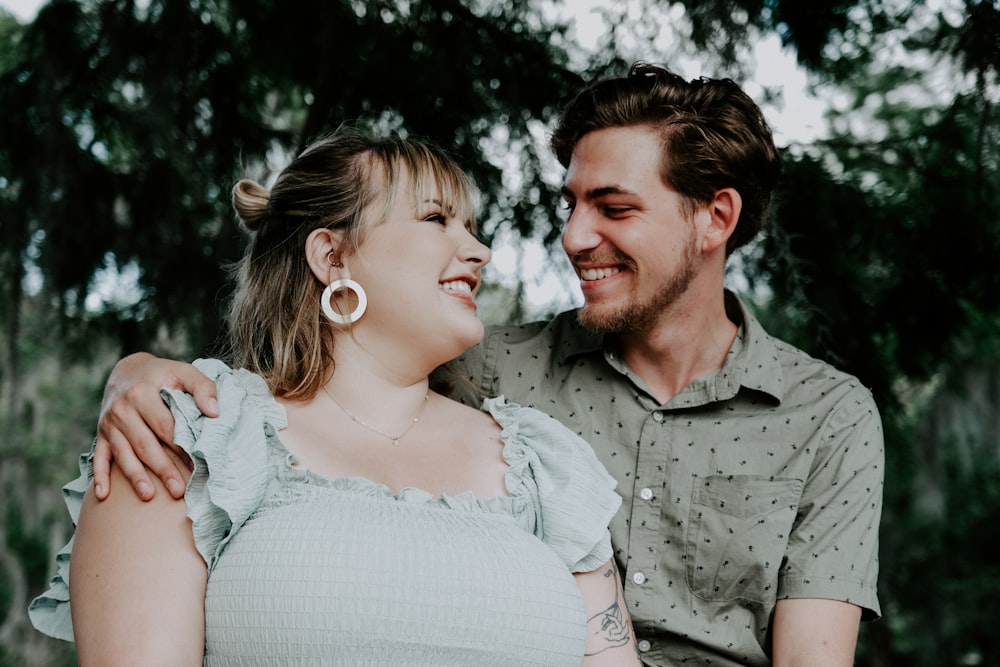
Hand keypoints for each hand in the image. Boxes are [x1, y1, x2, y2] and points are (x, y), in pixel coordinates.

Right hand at [94, 353, 218, 501]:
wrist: (128, 370)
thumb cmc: (162, 375)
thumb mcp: (184, 372)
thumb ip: (203, 388)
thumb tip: (214, 412)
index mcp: (142, 393)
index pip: (165, 426)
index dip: (181, 446)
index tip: (196, 464)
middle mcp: (122, 409)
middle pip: (145, 444)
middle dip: (162, 468)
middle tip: (178, 490)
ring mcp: (109, 423)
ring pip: (123, 454)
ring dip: (135, 477)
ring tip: (149, 496)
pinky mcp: (101, 434)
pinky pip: (99, 457)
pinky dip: (100, 476)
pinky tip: (103, 495)